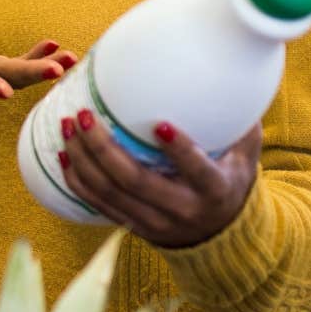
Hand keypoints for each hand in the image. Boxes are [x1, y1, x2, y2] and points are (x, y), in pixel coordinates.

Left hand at [59, 113, 261, 247]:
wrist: (219, 236)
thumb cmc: (232, 179)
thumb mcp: (246, 155)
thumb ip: (241, 122)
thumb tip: (234, 75)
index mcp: (215, 190)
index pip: (198, 172)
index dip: (180, 151)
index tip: (160, 124)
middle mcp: (182, 210)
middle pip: (136, 181)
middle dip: (104, 148)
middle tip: (84, 115)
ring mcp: (154, 222)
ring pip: (110, 193)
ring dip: (83, 159)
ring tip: (68, 126)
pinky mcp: (133, 226)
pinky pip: (98, 204)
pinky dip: (77, 180)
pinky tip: (64, 153)